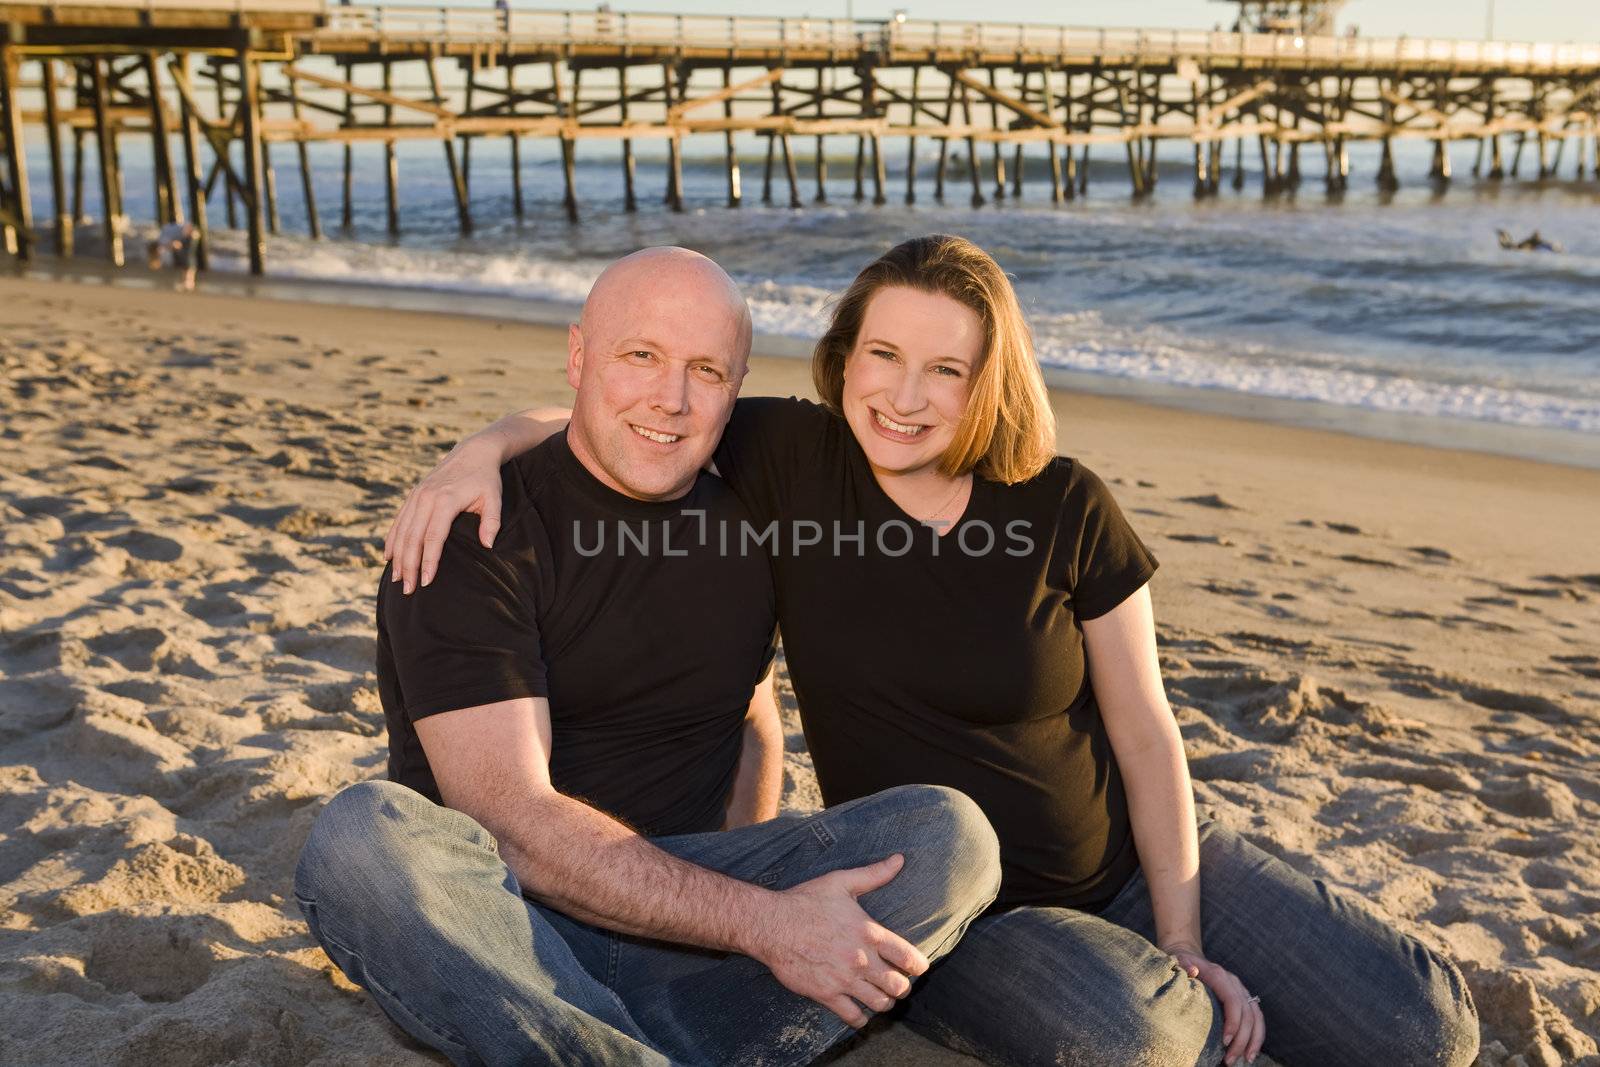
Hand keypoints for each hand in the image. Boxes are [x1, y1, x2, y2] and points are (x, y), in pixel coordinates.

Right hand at [383, 436, 507, 592]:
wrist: (474, 452)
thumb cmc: (486, 478)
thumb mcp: (494, 497)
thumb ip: (492, 521)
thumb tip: (487, 545)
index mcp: (445, 500)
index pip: (433, 537)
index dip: (429, 561)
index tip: (427, 581)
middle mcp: (426, 498)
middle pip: (413, 538)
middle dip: (409, 565)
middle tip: (409, 590)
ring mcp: (417, 496)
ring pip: (402, 531)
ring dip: (398, 556)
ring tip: (398, 580)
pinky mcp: (414, 495)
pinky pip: (399, 521)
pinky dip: (393, 539)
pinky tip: (389, 557)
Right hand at [749, 854, 928, 1027]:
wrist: (771, 924)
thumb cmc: (806, 901)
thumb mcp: (841, 882)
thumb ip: (874, 874)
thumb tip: (899, 860)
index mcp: (869, 932)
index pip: (908, 957)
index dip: (919, 966)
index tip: (918, 968)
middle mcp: (861, 959)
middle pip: (898, 986)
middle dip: (902, 987)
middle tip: (897, 984)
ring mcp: (844, 979)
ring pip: (879, 1003)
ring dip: (884, 1003)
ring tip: (880, 997)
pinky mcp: (826, 994)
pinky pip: (853, 1016)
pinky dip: (860, 1018)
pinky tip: (860, 1012)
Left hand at [1165, 944, 1263, 1065]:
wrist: (1189, 958)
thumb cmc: (1181, 965)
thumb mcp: (1178, 963)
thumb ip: (1184, 967)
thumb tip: (1192, 972)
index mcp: (1220, 976)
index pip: (1233, 1001)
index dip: (1233, 1022)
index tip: (1224, 1042)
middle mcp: (1234, 983)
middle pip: (1247, 1013)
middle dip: (1241, 1039)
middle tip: (1229, 1059)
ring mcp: (1241, 991)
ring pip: (1256, 1017)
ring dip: (1253, 1040)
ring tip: (1245, 1060)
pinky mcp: (1244, 999)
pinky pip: (1256, 1018)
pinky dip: (1257, 1036)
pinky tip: (1250, 1052)